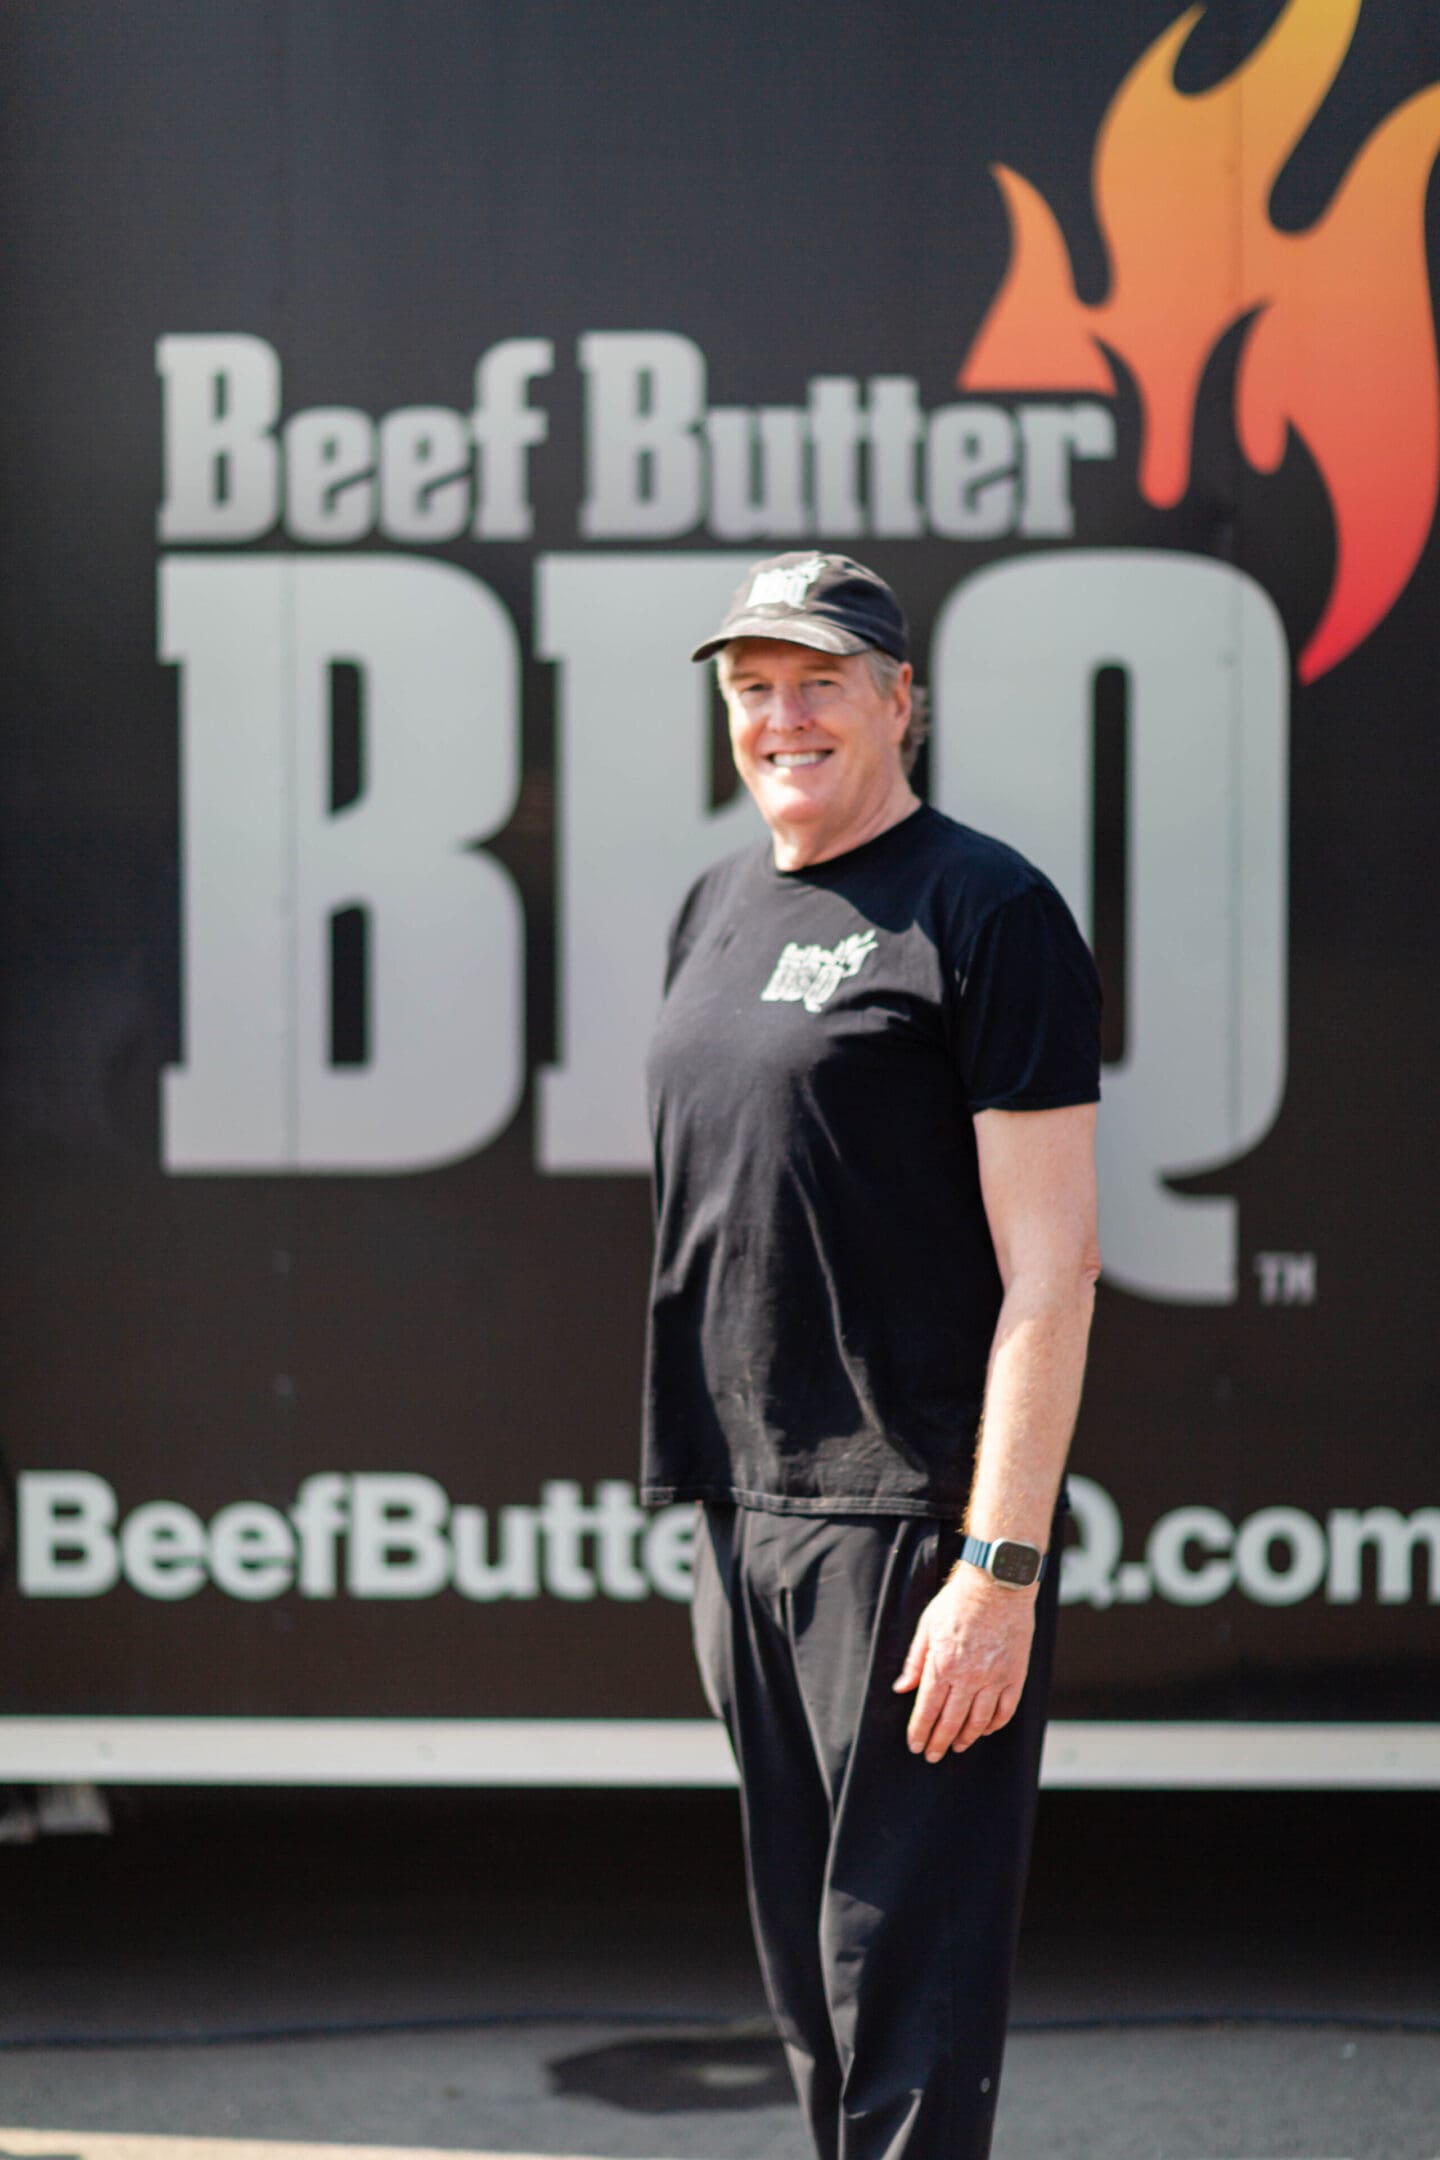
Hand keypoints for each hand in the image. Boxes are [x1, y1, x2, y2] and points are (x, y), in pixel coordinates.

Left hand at [893, 1563, 1035, 1761]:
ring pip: (978, 1721)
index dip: (919, 1731)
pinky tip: (985, 1730)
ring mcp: (995, 1678)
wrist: (998, 1583)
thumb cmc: (959, 1601)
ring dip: (965, 1738)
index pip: (927, 1709)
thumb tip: (902, 1688)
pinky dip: (994, 1725)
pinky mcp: (1015, 1675)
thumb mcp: (927, 1626)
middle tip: (932, 1755)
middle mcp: (969, 1677)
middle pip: (951, 1721)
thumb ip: (915, 1661)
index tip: (915, 1745)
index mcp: (943, 1665)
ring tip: (957, 1746)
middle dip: (938, 1742)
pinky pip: (1005, 1710)